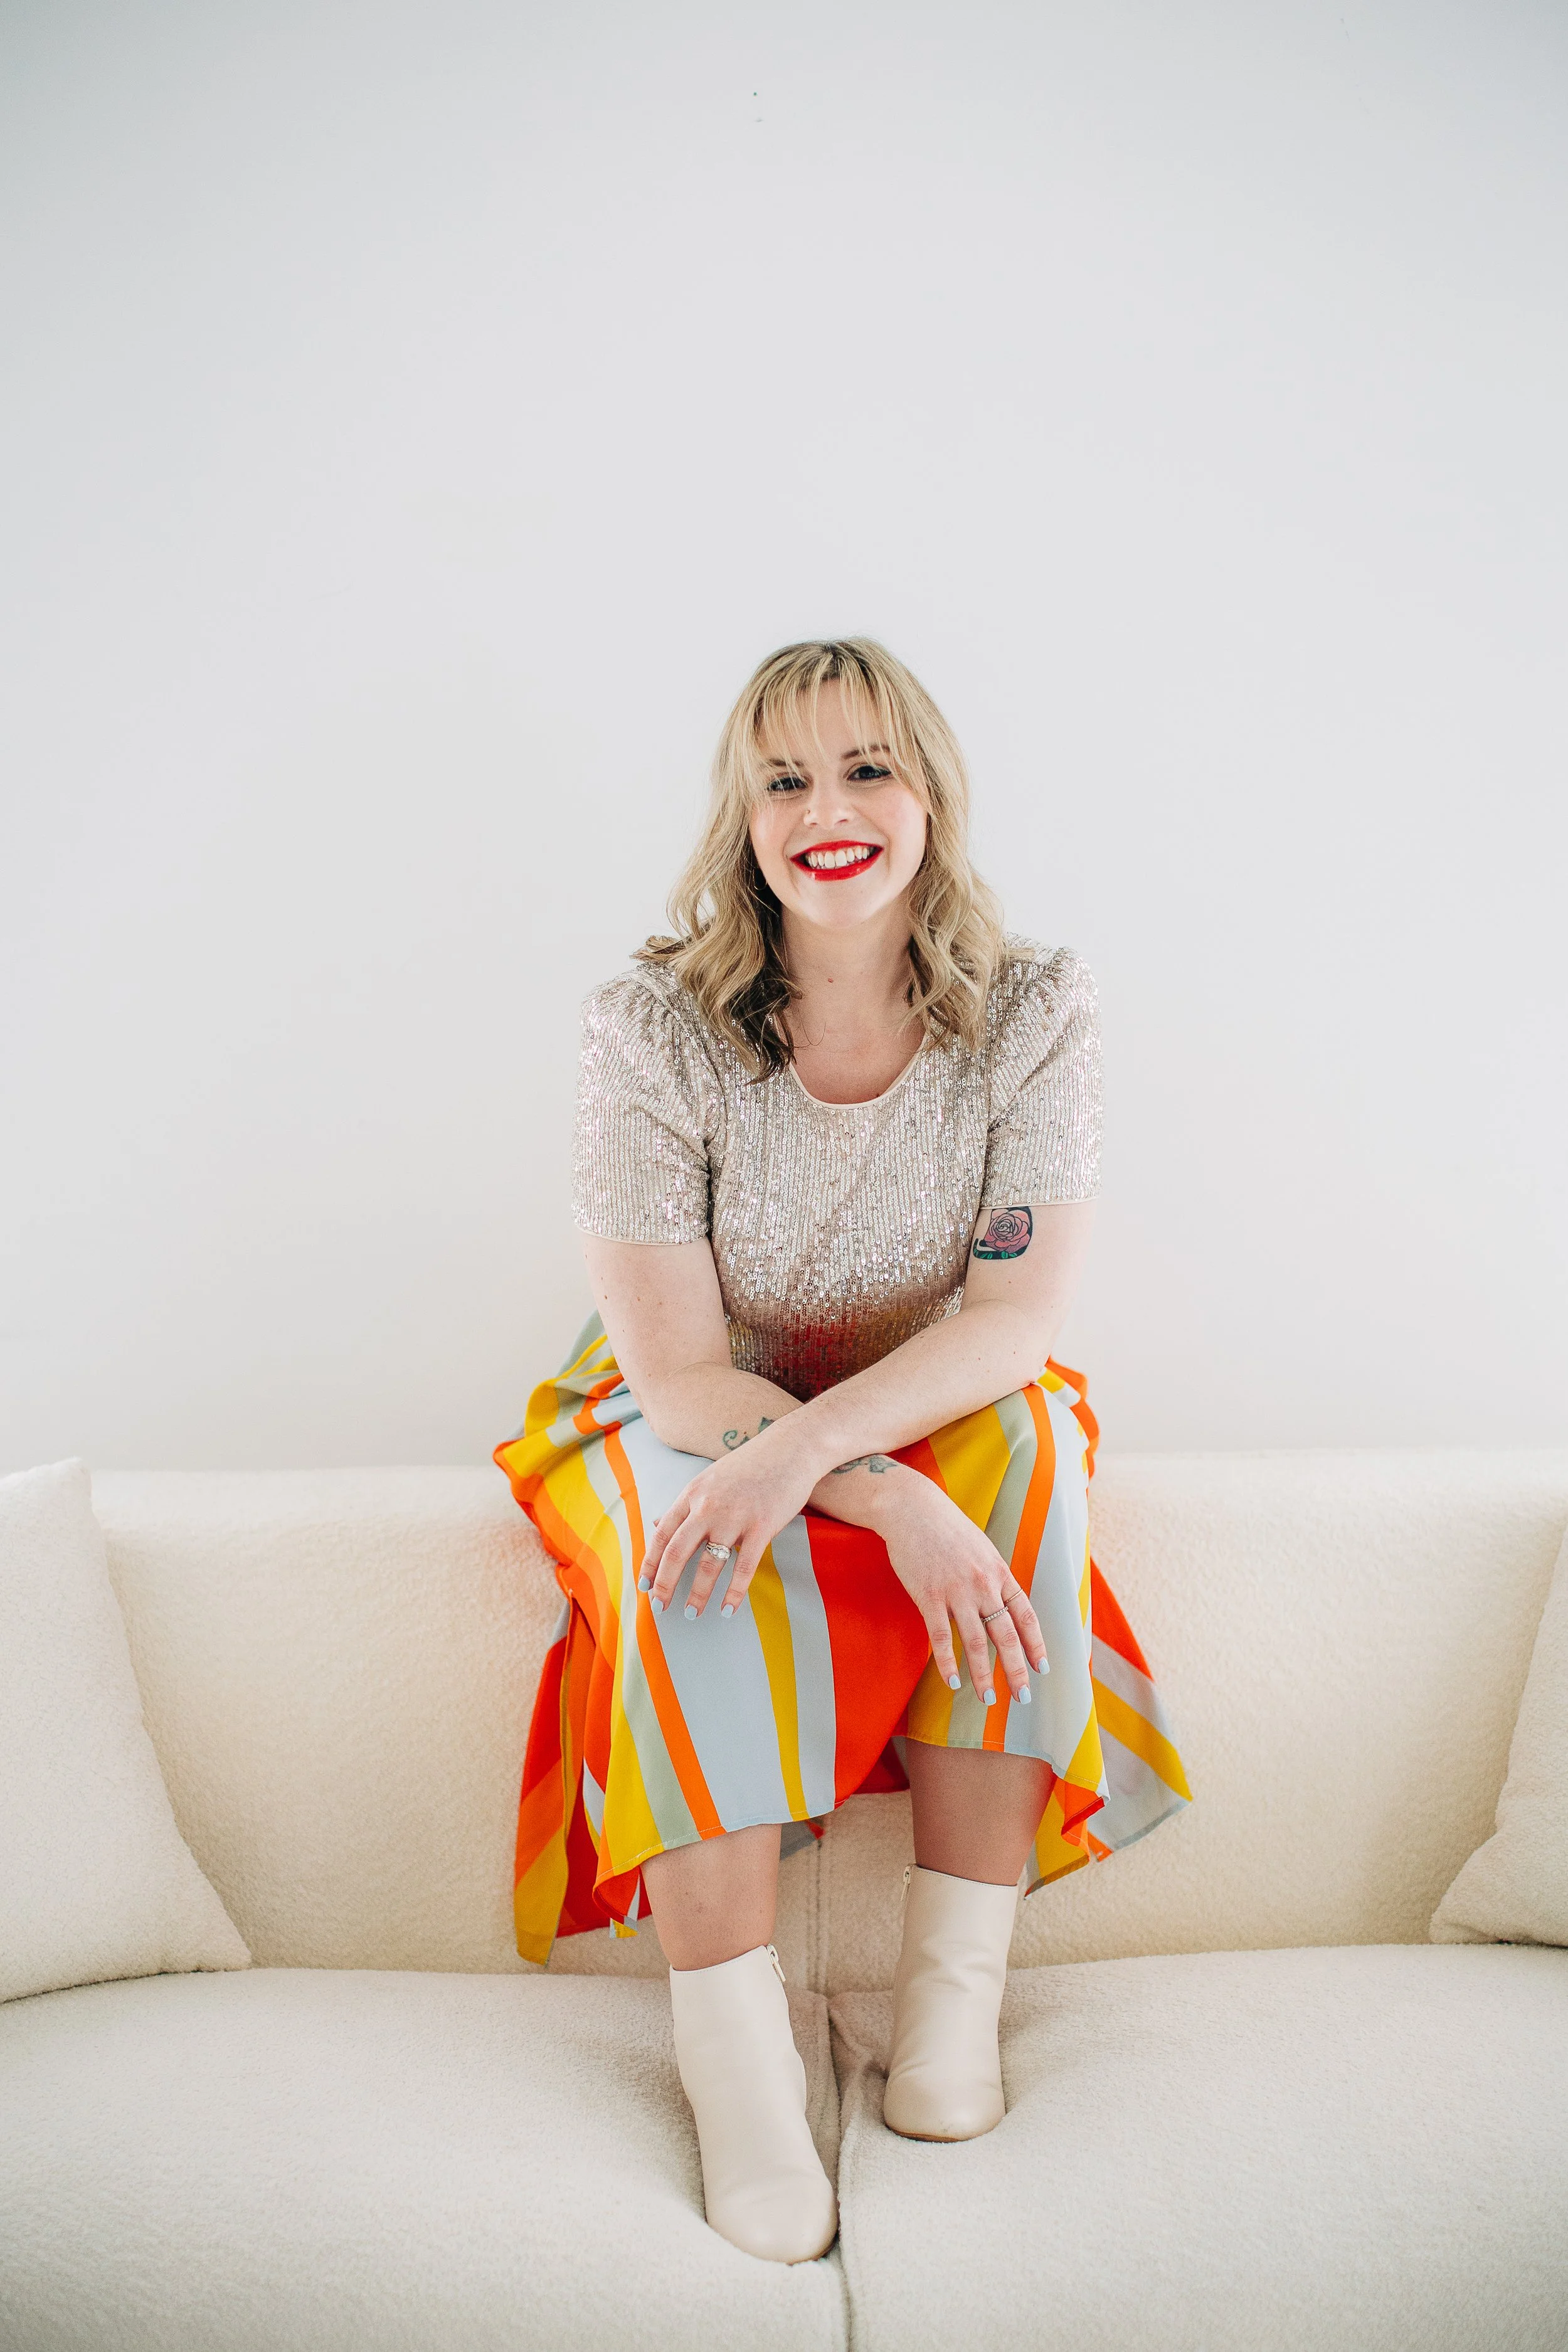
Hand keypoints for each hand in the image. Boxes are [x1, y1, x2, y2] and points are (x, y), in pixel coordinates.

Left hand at [639, 1423, 818, 1619]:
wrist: (791, 1448)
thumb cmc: (750, 1465)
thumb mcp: (709, 1479)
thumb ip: (684, 1504)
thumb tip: (655, 1522)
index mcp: (693, 1494)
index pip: (663, 1533)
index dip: (650, 1562)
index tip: (643, 1585)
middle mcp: (708, 1506)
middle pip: (677, 1551)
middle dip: (665, 1583)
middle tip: (659, 1607)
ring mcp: (735, 1517)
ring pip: (709, 1563)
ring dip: (698, 1594)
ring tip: (691, 1614)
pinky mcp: (762, 1527)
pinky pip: (744, 1567)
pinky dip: (734, 1593)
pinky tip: (727, 1610)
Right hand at [875, 1474, 1048, 1705]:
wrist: (911, 1508)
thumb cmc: (946, 1528)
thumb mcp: (981, 1549)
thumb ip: (993, 1578)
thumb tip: (1004, 1605)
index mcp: (999, 1572)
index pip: (1025, 1615)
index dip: (1036, 1644)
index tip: (1042, 1668)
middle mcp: (983, 1584)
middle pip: (1005, 1635)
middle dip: (1016, 1670)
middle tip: (1023, 1697)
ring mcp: (956, 1591)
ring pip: (975, 1642)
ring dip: (983, 1675)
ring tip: (988, 1699)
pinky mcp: (928, 1597)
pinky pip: (940, 1638)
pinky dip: (947, 1663)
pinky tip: (954, 1682)